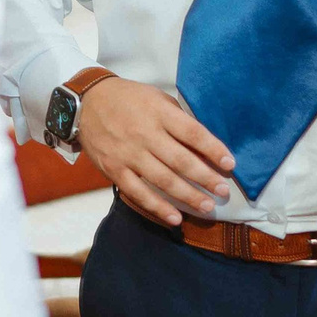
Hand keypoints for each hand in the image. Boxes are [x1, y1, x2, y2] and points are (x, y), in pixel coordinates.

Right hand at [75, 77, 235, 224]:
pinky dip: (158, 207)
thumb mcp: (156, 98)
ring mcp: (128, 154)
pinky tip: (176, 218)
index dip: (213, 149)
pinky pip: (138, 193)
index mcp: (158, 113)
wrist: (86, 103)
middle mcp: (145, 134)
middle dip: (206, 177)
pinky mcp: (114, 170)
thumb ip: (178, 119)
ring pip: (163, 180)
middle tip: (223, 191)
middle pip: (181, 160)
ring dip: (188, 196)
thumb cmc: (129, 100)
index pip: (192, 133)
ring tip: (207, 206)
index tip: (230, 164)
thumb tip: (204, 145)